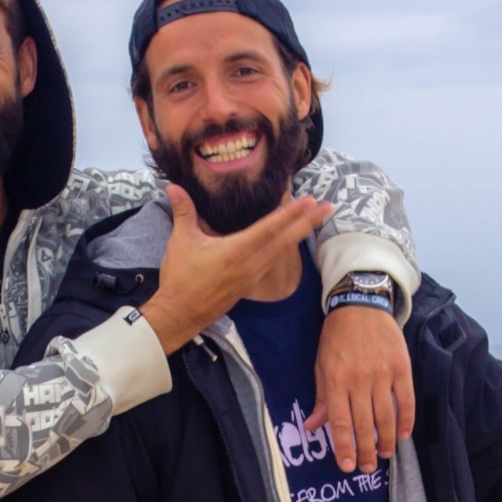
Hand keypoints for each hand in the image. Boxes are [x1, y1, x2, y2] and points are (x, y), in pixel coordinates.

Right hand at [140, 185, 331, 355]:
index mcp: (236, 252)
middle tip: (328, 208)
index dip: (291, 213)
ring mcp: (252, 278)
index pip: (270, 229)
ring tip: (315, 221)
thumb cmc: (180, 279)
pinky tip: (290, 241)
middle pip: (285, 241)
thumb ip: (183, 212)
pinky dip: (284, 249)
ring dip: (299, 236)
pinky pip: (272, 263)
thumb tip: (173, 186)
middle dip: (307, 223)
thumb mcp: (181, 242)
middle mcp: (250, 266)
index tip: (309, 201)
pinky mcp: (249, 286)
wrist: (179, 315)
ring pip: (282, 253)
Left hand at [309, 301, 414, 474]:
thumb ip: (321, 398)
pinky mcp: (402, 367)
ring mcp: (383, 373)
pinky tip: (403, 435)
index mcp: (336, 380)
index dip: (344, 447)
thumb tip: (312, 426)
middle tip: (366, 468)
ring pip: (387, 416)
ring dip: (386, 440)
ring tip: (384, 455)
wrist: (362, 305)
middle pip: (364, 424)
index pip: (340, 422)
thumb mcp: (321, 365)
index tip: (347, 466)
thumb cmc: (337, 338)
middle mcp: (360, 379)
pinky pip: (406, 400)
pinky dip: (406, 420)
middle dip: (366, 451)